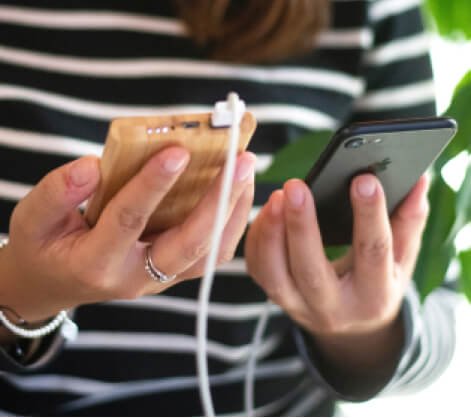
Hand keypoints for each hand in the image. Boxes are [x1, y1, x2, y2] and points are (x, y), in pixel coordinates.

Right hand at [1, 147, 254, 321]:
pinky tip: (237, 191)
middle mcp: (136, 277)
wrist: (54, 283)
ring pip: (210, 253)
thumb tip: (94, 165)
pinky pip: (211, 253)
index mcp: (96, 263)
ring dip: (234, 212)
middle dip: (220, 201)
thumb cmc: (43, 247)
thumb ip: (58, 191)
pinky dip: (230, 222)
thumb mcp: (32, 218)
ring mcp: (160, 280)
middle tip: (242, 159)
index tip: (179, 149)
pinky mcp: (173, 274)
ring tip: (246, 170)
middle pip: (190, 244)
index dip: (153, 184)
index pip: (129, 220)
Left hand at [245, 174, 428, 374]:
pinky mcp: (277, 298)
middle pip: (311, 269)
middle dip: (302, 225)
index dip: (369, 215)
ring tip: (277, 197)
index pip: (372, 253)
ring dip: (271, 233)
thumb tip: (418, 181)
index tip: (363, 180)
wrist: (350, 323)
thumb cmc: (377, 283)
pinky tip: (267, 212)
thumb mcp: (401, 260)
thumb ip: (408, 221)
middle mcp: (333, 308)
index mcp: (374, 297)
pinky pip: (258, 270)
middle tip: (297, 186)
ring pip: (275, 275)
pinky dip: (258, 239)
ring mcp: (300, 307)